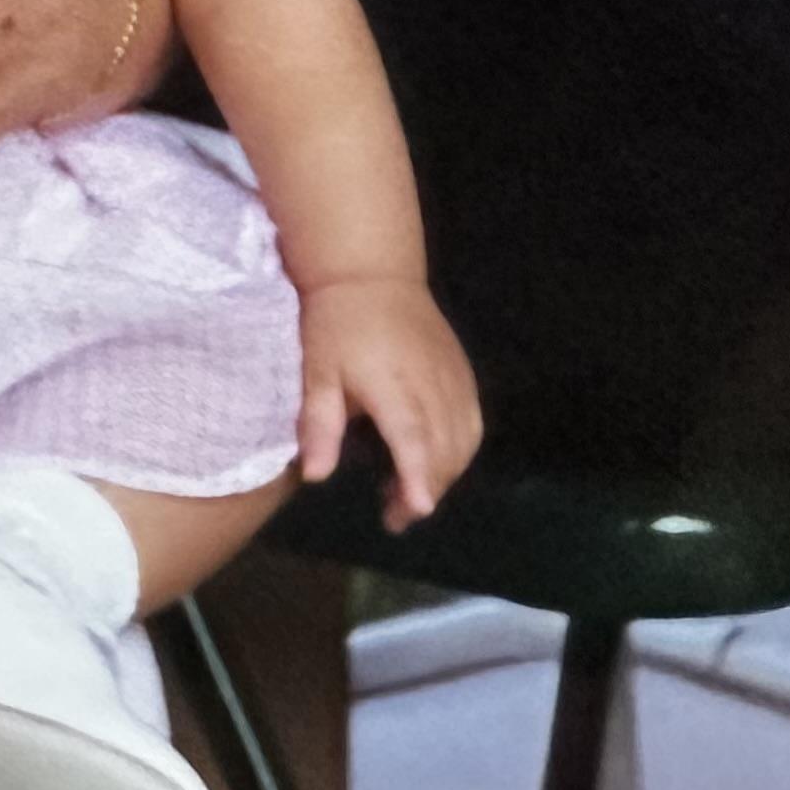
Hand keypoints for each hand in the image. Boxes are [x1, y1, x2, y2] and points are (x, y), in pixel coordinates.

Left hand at [297, 278, 483, 531]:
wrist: (372, 272)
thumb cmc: (336, 323)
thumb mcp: (317, 369)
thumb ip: (319, 423)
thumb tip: (316, 476)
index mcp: (393, 383)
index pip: (413, 437)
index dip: (418, 475)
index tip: (419, 509)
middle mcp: (432, 382)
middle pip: (444, 449)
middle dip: (426, 489)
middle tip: (395, 517)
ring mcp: (454, 376)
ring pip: (464, 440)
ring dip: (445, 474)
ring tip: (410, 494)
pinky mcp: (463, 372)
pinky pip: (473, 421)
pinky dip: (461, 450)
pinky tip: (437, 462)